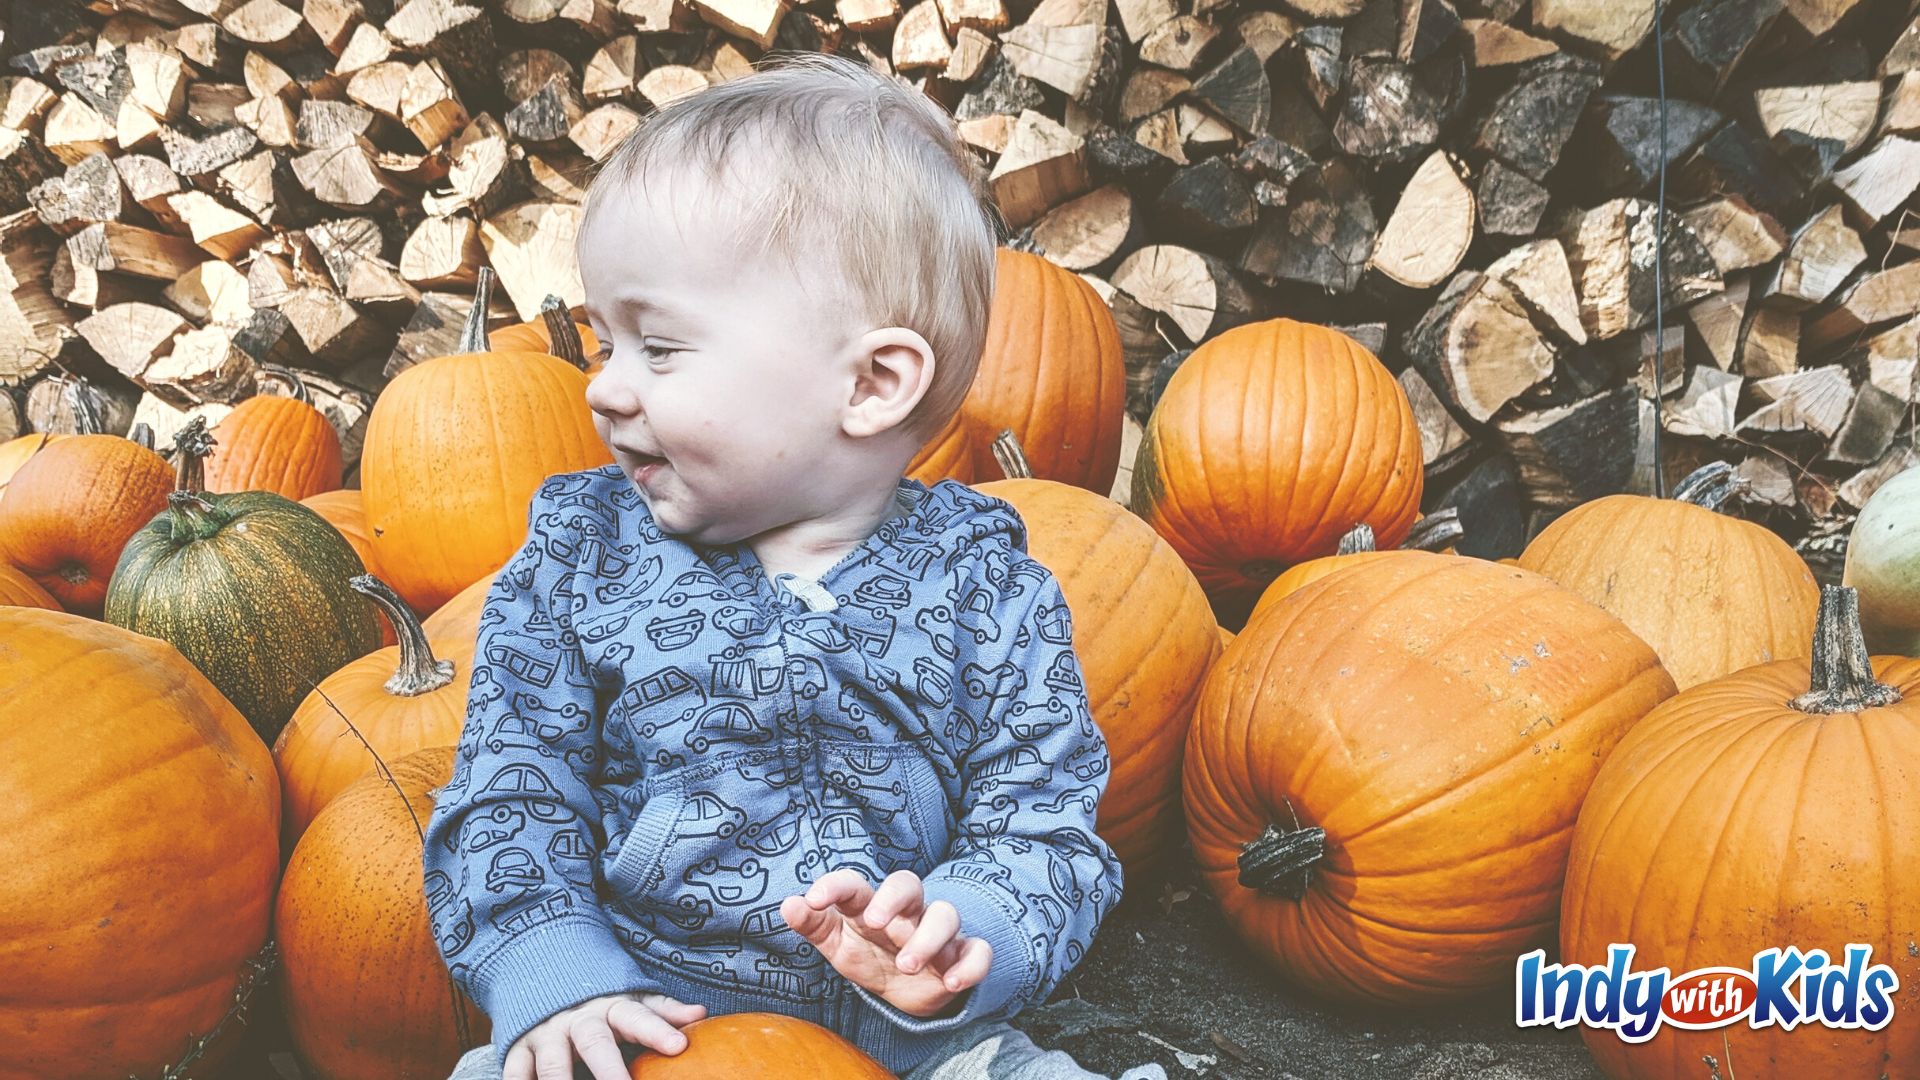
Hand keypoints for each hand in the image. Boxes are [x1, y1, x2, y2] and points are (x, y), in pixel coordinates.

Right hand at [503, 991, 706, 1079]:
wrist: (541, 974)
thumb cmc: (600, 1004)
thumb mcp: (631, 1002)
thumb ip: (662, 1012)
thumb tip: (701, 1013)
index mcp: (611, 1007)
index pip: (638, 1017)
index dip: (658, 1031)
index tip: (679, 1046)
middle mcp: (577, 1019)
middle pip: (595, 1043)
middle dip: (610, 1070)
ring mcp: (544, 1034)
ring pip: (553, 1064)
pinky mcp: (517, 1049)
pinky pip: (516, 1073)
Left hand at [780, 869, 992, 1018]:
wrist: (910, 990)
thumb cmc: (870, 956)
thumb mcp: (838, 944)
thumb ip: (814, 925)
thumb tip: (787, 903)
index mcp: (871, 907)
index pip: (855, 884)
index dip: (835, 886)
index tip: (814, 899)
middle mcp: (907, 913)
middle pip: (908, 883)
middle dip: (893, 898)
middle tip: (873, 922)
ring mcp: (938, 932)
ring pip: (946, 915)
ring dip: (928, 938)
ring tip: (907, 965)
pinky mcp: (963, 955)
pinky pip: (978, 950)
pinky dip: (971, 965)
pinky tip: (952, 983)